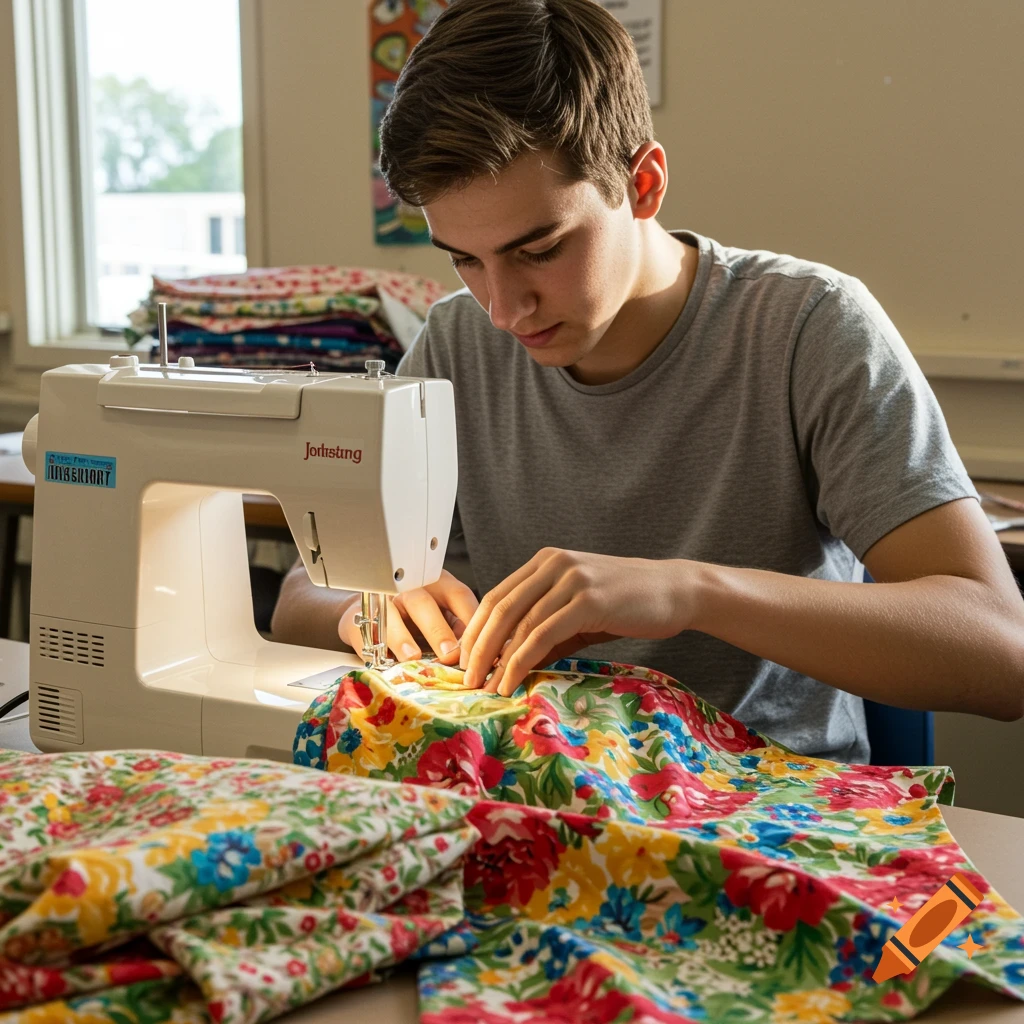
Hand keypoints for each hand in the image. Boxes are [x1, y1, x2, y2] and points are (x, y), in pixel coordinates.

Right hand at [338, 570, 478, 664]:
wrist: (369, 609)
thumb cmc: (415, 614)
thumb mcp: (443, 614)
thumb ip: (461, 629)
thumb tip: (483, 656)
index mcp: (436, 584)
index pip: (457, 595)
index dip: (469, 619)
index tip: (478, 646)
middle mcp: (409, 588)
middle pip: (423, 603)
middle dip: (438, 629)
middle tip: (450, 654)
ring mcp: (381, 601)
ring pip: (390, 615)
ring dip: (402, 637)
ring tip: (413, 656)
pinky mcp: (358, 617)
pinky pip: (365, 631)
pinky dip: (376, 648)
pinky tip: (385, 662)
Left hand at [458, 548, 692, 694]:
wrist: (676, 591)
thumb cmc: (628, 603)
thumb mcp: (579, 611)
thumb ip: (546, 629)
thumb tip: (510, 663)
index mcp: (545, 562)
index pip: (496, 596)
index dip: (474, 630)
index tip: (461, 661)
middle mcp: (553, 564)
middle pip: (499, 608)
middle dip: (477, 647)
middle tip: (465, 679)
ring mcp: (570, 579)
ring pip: (518, 622)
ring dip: (496, 659)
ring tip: (485, 687)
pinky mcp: (588, 600)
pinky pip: (543, 633)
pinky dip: (521, 660)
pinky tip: (512, 680)